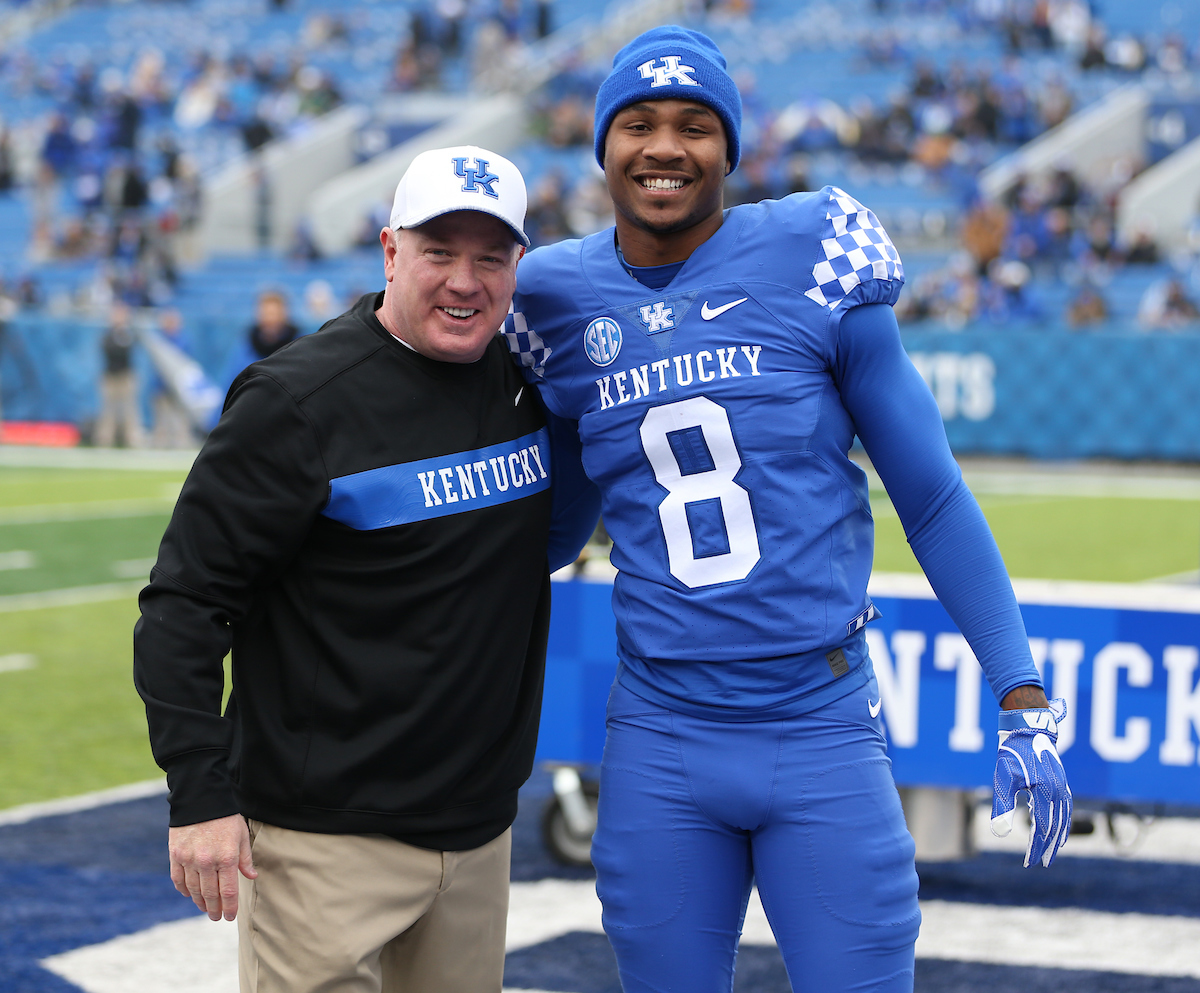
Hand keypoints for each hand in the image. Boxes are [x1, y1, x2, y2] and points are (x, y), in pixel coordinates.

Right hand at [168, 814, 256, 920]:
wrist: (201, 799)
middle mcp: (208, 862)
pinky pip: (178, 879)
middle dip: (215, 909)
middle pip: (210, 894)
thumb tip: (251, 877)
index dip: (229, 907)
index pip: (229, 891)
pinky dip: (184, 890)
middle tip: (217, 917)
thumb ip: (245, 859)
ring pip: (194, 890)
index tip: (229, 917)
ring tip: (205, 908)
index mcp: (227, 857)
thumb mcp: (242, 835)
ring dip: (199, 902)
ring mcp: (190, 859)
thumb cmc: (226, 817)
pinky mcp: (176, 855)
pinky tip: (189, 895)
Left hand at [990, 697, 1071, 867]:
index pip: (1041, 829)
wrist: (1029, 728)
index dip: (1035, 848)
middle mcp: (1059, 792)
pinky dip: (1064, 825)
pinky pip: (1067, 810)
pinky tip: (1059, 832)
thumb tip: (1000, 834)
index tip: (1029, 863)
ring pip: (1064, 820)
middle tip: (1040, 864)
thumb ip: (1002, 807)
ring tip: (1051, 853)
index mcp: (1045, 793)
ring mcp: (1063, 788)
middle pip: (1055, 827)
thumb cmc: (1012, 753)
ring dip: (1058, 839)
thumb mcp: (1003, 779)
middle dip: (1047, 847)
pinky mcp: (1062, 783)